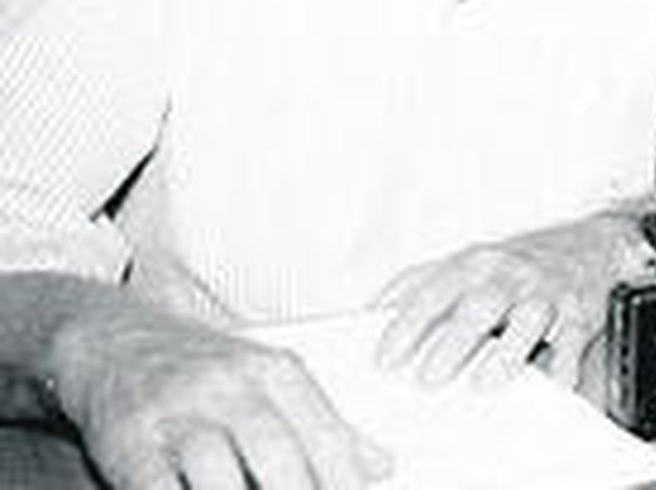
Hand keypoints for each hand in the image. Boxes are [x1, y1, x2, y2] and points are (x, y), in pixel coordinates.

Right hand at [51, 296, 388, 489]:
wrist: (114, 339)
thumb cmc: (204, 370)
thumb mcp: (270, 383)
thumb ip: (323, 426)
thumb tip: (382, 465)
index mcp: (275, 372)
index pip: (325, 435)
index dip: (345, 480)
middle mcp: (230, 386)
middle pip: (277, 454)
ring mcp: (179, 412)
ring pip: (218, 475)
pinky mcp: (131, 440)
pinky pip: (160, 487)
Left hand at [375, 216, 638, 391]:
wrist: (593, 247)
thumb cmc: (519, 266)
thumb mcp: (469, 262)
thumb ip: (424, 284)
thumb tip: (375, 312)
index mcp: (474, 264)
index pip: (433, 291)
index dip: (407, 325)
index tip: (385, 359)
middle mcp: (509, 275)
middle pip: (479, 306)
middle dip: (452, 344)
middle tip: (428, 379)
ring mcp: (546, 293)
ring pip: (528, 318)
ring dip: (505, 353)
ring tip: (483, 384)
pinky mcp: (579, 313)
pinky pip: (571, 340)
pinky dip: (563, 365)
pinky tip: (552, 385)